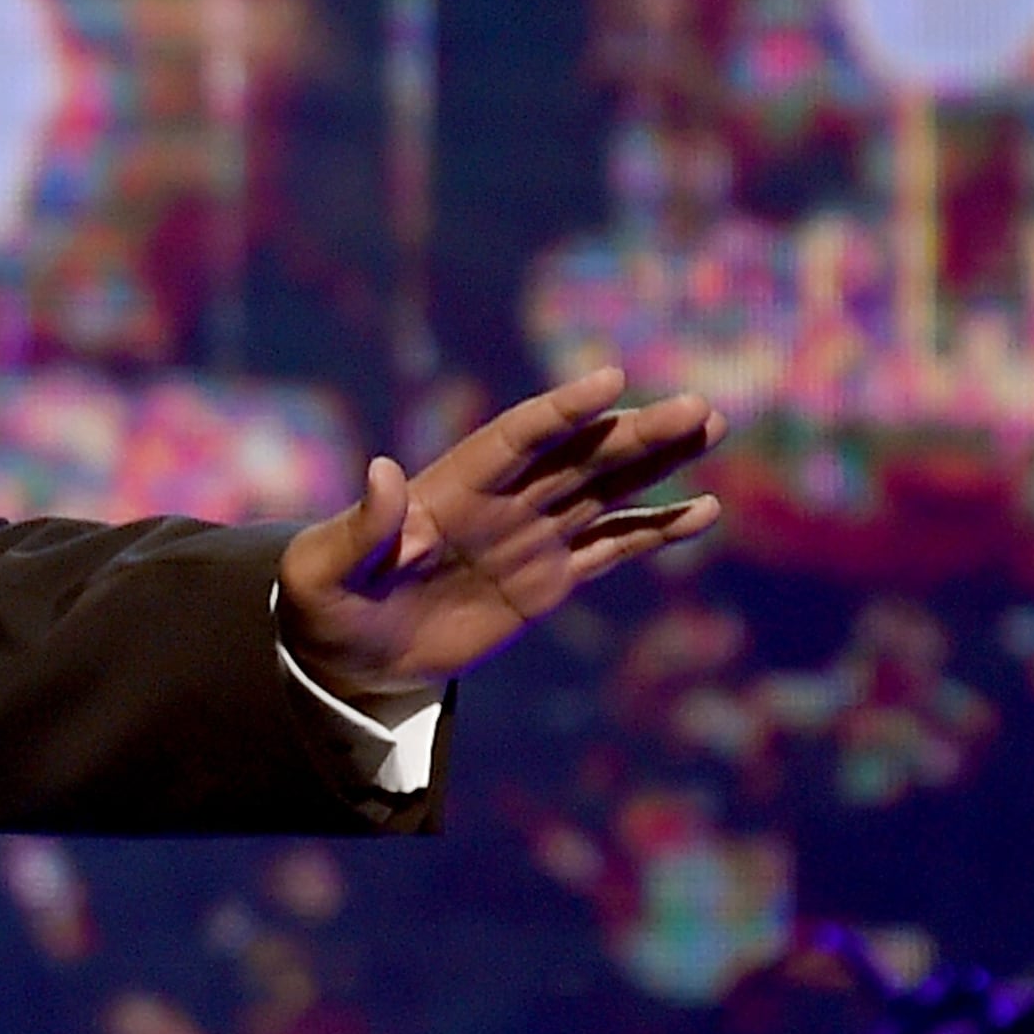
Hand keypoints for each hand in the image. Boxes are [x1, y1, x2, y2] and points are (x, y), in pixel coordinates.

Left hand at [279, 369, 726, 713]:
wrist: (346, 653)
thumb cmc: (324, 602)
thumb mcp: (324, 568)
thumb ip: (362, 526)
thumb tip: (382, 469)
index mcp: (449, 490)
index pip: (515, 439)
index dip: (560, 411)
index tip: (609, 379)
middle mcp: (500, 503)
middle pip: (578, 457)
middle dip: (636, 433)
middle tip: (698, 406)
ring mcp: (529, 537)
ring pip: (605, 489)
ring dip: (656, 461)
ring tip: (710, 427)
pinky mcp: (548, 581)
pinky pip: (611, 548)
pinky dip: (656, 531)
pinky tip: (703, 511)